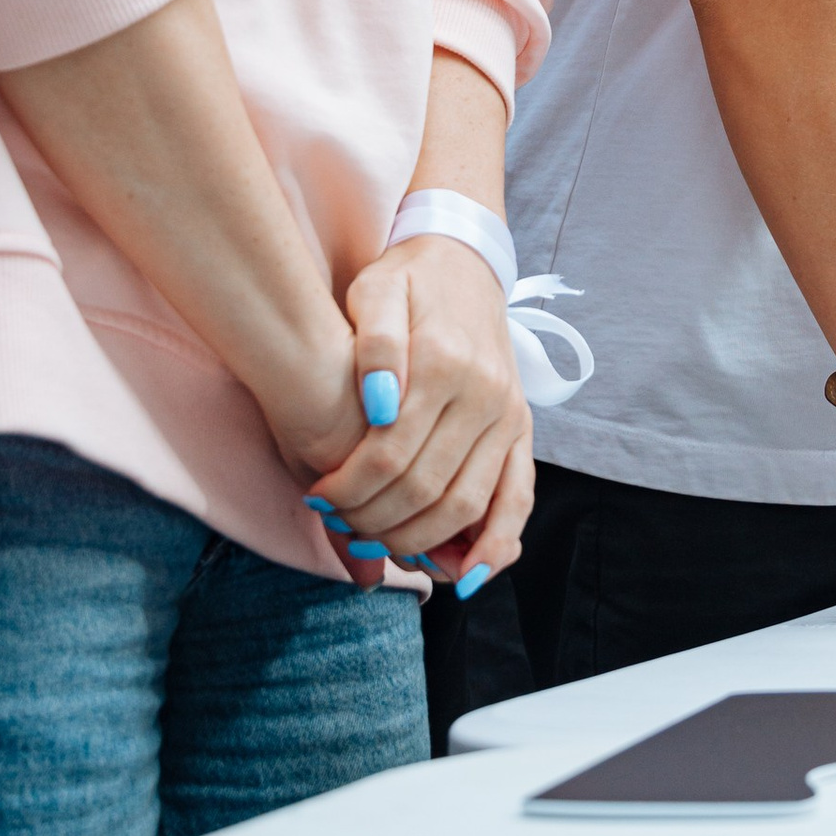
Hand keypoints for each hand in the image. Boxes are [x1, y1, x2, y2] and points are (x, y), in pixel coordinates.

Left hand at [288, 237, 534, 590]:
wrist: (466, 259)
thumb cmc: (408, 280)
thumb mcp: (375, 288)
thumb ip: (372, 343)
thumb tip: (377, 405)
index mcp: (443, 361)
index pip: (388, 454)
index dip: (347, 490)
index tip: (314, 497)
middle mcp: (484, 393)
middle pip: (424, 489)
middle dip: (374, 521)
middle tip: (337, 526)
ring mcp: (508, 413)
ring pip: (467, 505)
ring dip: (420, 542)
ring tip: (377, 546)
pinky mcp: (521, 427)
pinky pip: (518, 498)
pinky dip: (496, 544)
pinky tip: (467, 576)